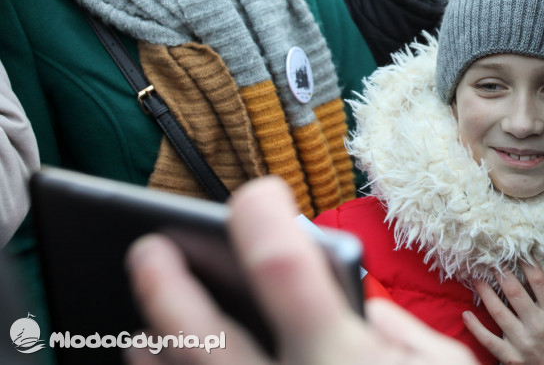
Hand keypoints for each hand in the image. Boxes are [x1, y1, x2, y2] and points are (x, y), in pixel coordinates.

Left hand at [126, 177, 476, 364]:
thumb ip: (401, 333)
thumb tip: (356, 307)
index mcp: (346, 359)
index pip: (284, 269)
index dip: (261, 219)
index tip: (256, 196)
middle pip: (204, 338)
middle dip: (167, 288)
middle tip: (148, 251)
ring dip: (154, 354)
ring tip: (141, 335)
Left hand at [463, 262, 543, 364]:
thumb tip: (528, 271)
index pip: (538, 281)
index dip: (526, 263)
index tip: (515, 250)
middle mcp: (538, 325)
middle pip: (514, 292)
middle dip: (500, 273)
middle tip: (489, 260)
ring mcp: (523, 342)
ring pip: (498, 312)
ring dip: (484, 293)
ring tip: (476, 278)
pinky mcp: (512, 357)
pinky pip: (489, 340)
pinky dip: (475, 327)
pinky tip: (466, 314)